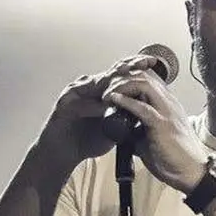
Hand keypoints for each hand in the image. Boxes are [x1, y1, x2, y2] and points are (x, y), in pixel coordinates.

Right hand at [37, 55, 160, 167]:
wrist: (63, 154)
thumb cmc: (86, 140)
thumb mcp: (113, 126)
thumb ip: (127, 116)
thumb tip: (148, 110)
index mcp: (101, 90)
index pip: (121, 74)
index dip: (136, 67)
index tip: (153, 63)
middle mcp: (88, 87)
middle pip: (110, 72)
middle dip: (129, 66)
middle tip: (144, 62)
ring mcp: (75, 94)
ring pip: (95, 83)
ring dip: (113, 80)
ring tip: (129, 76)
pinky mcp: (63, 106)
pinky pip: (80, 103)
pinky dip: (94, 104)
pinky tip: (107, 104)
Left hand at [102, 70, 207, 193]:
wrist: (191, 172)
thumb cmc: (174, 157)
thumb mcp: (152, 138)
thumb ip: (138, 130)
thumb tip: (120, 132)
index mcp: (167, 103)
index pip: (148, 76)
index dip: (127, 76)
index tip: (111, 86)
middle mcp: (168, 102)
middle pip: (143, 74)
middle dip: (120, 77)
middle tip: (104, 88)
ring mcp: (167, 111)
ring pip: (143, 83)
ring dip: (121, 85)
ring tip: (106, 94)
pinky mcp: (163, 124)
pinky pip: (142, 107)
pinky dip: (125, 101)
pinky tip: (113, 100)